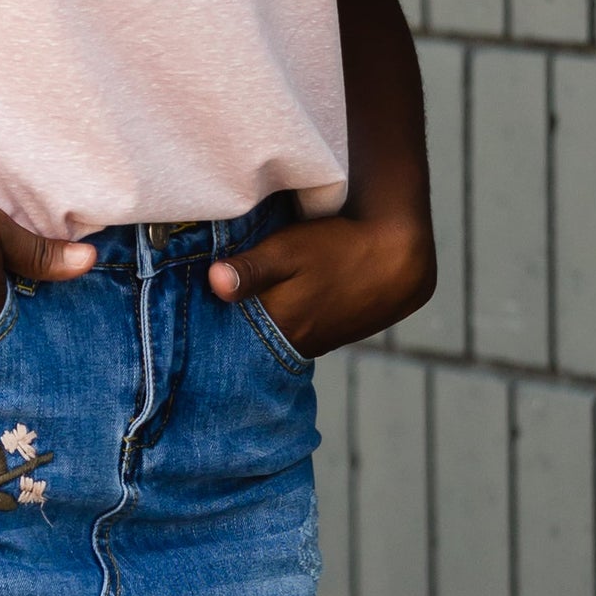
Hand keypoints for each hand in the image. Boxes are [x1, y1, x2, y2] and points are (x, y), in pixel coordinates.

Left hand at [207, 210, 434, 362]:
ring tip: (247, 304)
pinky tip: (284, 304)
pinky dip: (286, 323)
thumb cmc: (340, 249)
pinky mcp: (333, 337)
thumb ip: (250, 270)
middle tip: (214, 306)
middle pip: (252, 341)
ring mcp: (317, 344)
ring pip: (276, 339)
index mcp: (279, 329)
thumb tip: (214, 284)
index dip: (212, 324)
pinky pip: (299, 334)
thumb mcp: (288, 250)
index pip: (230, 338)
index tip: (194, 312)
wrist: (401, 257)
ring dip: (263, 326)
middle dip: (234, 327)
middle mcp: (296, 346)